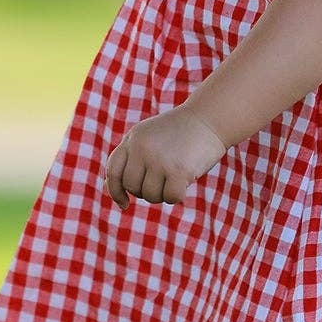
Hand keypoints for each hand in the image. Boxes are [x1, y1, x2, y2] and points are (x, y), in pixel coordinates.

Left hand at [100, 106, 228, 206]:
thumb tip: (112, 189)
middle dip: (146, 191)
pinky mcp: (178, 169)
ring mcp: (159, 159)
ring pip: (151, 195)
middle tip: (163, 182)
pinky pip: (170, 197)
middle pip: (132, 187)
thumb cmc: (180, 132)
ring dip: (163, 193)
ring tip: (176, 177)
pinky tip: (185, 182)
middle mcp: (142, 148)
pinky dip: (178, 195)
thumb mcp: (150, 138)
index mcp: (133, 139)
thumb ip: (131, 159)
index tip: (125, 203)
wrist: (210, 118)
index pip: (113, 171)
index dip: (115, 191)